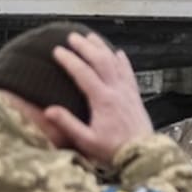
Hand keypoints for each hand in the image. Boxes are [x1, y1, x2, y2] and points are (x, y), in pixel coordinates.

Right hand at [46, 31, 152, 165]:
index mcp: (103, 100)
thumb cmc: (113, 149)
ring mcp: (127, 91)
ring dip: (102, 48)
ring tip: (91, 37)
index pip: (83, 73)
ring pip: (114, 62)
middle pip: (100, 61)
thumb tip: (48, 111)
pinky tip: (118, 53)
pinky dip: (122, 60)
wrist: (143, 154)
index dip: (69, 60)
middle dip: (85, 47)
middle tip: (72, 37)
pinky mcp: (134, 96)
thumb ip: (67, 124)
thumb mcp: (86, 141)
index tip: (57, 51)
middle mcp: (116, 91)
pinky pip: (128, 72)